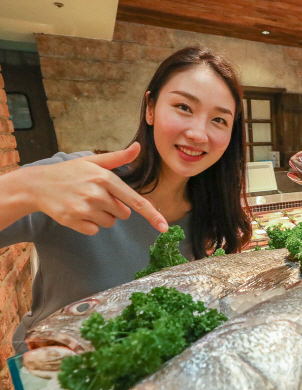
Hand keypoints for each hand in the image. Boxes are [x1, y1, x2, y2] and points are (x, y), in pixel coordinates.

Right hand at [28, 143, 167, 234]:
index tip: (164, 226)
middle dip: (115, 208)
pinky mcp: (74, 221)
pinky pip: (95, 230)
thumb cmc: (69, 172)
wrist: (37, 185)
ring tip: (85, 203)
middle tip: (96, 197)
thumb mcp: (93, 161)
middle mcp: (97, 193)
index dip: (152, 215)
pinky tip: (77, 212)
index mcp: (105, 178)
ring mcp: (85, 208)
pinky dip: (89, 224)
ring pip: (110, 223)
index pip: (135, 201)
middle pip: (124, 214)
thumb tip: (138, 147)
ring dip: (102, 216)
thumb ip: (118, 158)